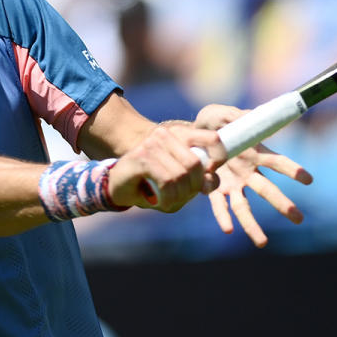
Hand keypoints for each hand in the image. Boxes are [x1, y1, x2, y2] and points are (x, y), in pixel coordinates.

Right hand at [107, 122, 224, 211]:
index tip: (210, 174)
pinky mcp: (142, 157)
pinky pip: (166, 181)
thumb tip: (211, 183)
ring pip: (180, 174)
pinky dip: (167, 197)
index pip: (213, 138)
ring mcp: (152, 144)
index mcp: (181, 134)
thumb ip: (201, 181)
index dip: (219, 157)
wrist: (117, 185)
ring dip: (178, 196)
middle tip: (183, 196)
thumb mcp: (180, 183)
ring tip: (169, 200)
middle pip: (195, 164)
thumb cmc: (152, 184)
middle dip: (193, 187)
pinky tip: (160, 201)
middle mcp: (166, 134)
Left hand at [195, 104, 312, 247]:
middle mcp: (246, 172)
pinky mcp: (214, 190)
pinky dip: (222, 217)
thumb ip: (235, 116)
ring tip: (263, 243)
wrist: (188, 135)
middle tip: (299, 218)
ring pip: (244, 207)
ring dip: (253, 225)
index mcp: (254, 153)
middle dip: (282, 204)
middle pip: (267, 190)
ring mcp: (231, 184)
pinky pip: (219, 206)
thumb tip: (251, 116)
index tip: (308, 179)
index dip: (291, 169)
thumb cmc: (211, 122)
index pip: (276, 162)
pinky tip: (228, 229)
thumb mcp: (221, 113)